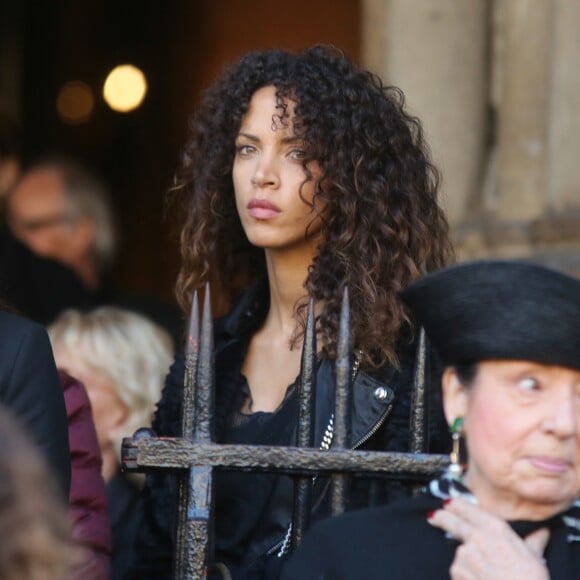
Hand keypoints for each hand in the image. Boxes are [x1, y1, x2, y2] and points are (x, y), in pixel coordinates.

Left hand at [428, 498, 549, 579]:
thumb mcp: (535, 557)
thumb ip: (533, 540)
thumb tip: (542, 531)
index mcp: (496, 528)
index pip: (468, 508)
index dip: (456, 504)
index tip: (448, 503)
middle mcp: (477, 536)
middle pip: (452, 521)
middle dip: (441, 517)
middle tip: (433, 515)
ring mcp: (465, 554)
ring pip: (459, 552)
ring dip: (466, 560)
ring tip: (485, 575)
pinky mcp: (458, 571)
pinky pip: (458, 571)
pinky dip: (465, 576)